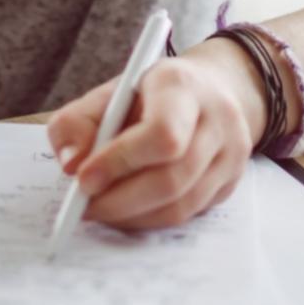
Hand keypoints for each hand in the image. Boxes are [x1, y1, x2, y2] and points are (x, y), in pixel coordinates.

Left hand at [44, 40, 266, 229]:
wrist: (209, 90)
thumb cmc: (151, 94)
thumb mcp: (109, 94)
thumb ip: (77, 123)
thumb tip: (71, 166)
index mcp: (182, 85)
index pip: (162, 133)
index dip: (120, 161)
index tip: (83, 180)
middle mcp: (218, 118)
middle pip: (172, 177)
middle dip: (121, 200)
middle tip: (84, 206)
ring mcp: (232, 152)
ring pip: (182, 203)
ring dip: (133, 215)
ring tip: (101, 209)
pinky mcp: (232, 181)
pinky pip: (189, 214)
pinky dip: (151, 219)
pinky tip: (128, 210)